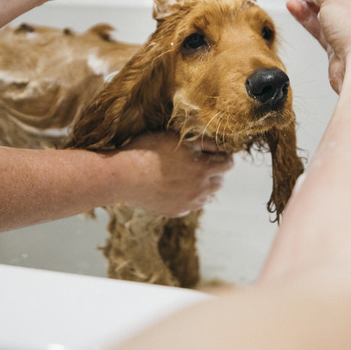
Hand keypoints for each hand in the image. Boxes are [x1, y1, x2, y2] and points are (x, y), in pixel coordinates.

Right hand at [115, 132, 233, 216]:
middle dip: (214, 171)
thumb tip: (220, 146)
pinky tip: (174, 186)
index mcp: (204, 169)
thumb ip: (204, 142)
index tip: (214, 151)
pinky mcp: (176, 212)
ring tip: (186, 175)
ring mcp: (189, 203)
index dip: (222, 155)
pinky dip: (188, 196)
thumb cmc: (148, 151)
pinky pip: (191, 205)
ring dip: (203, 186)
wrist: (123, 176)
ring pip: (207, 196)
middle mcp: (201, 190)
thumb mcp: (178, 138)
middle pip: (220, 181)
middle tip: (199, 162)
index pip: (228, 163)